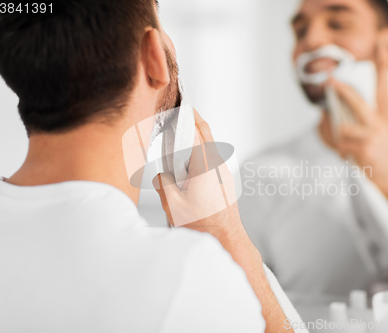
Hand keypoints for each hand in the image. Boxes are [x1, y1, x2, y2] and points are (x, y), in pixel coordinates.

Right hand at [153, 109, 245, 243]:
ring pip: (210, 144)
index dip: (186, 115)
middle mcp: (218, 164)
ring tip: (180, 133)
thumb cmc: (204, 224)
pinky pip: (211, 157)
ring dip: (196, 135)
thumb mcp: (173, 205)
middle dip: (193, 118)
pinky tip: (188, 159)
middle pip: (206, 132)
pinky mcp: (224, 179)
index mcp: (205, 164)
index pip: (195, 130)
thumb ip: (163, 184)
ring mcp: (223, 171)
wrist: (226, 238)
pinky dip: (200, 150)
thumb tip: (161, 175)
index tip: (178, 103)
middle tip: (180, 109)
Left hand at [331, 79, 387, 193]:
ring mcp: (372, 136)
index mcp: (377, 121)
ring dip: (338, 141)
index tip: (333, 80)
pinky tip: (349, 159)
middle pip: (356, 103)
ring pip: (343, 129)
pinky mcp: (366, 149)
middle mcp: (376, 125)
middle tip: (329, 82)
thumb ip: (359, 128)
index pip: (360, 100)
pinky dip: (342, 154)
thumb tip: (335, 120)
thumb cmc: (378, 159)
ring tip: (345, 150)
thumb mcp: (373, 139)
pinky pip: (343, 147)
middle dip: (342, 91)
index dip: (346, 89)